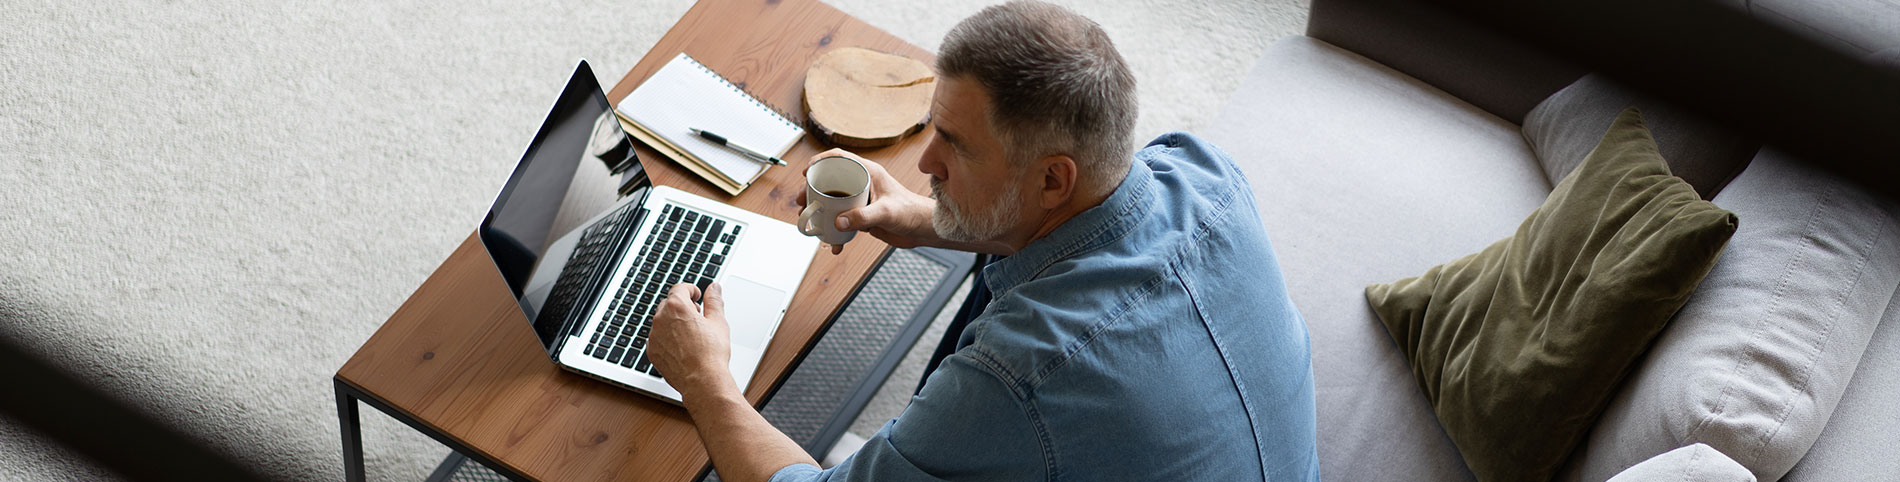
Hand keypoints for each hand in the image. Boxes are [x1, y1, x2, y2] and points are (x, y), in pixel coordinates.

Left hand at [647, 282, 734, 399]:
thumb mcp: (718, 321)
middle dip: (683, 306)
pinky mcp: (652, 351)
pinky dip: (667, 338)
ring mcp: (654, 336)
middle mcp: (661, 319)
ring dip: (674, 322)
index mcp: (677, 306)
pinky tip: (682, 347)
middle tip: (697, 316)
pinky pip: (658, 338)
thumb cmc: (712, 353)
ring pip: (662, 322)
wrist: (702, 380)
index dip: (690, 290)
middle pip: (669, 303)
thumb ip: (714, 300)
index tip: (697, 296)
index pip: (680, 288)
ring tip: (691, 334)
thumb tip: (714, 288)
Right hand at [797, 148, 938, 254]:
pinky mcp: (863, 216)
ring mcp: (861, 200)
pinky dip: (836, 231)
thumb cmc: (912, 212)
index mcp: (868, 172)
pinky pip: (843, 220)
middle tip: (803, 202)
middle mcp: (863, 183)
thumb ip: (863, 217)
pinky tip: (835, 243)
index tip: (807, 172)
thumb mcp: (886, 212)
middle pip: (831, 181)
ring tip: (811, 221)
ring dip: (820, 211)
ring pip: (834, 201)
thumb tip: (839, 222)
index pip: (839, 158)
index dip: (820, 161)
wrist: (923, 230)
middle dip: (813, 190)